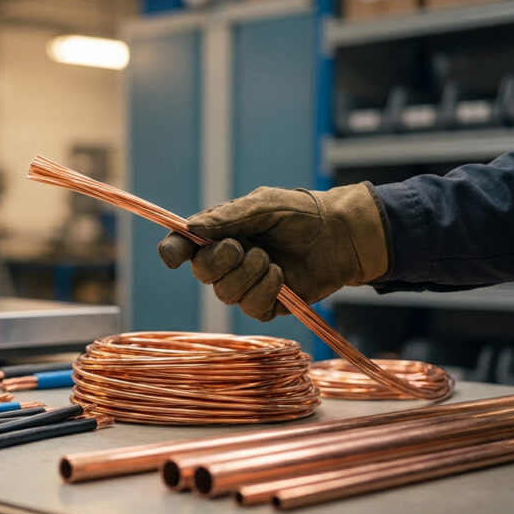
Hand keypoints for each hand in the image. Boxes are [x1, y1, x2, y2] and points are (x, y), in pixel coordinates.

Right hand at [157, 183, 388, 320]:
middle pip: (201, 273)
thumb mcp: (264, 205)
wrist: (341, 235)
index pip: (182, 247)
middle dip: (220, 260)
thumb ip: (227, 218)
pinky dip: (266, 290)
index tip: (174, 256)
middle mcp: (226, 262)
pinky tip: (281, 276)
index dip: (172, 252)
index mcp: (218, 235)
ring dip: (249, 274)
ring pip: (225, 293)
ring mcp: (245, 285)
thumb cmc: (301, 214)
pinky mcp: (266, 305)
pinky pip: (251, 308)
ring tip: (271, 259)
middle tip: (243, 246)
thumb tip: (190, 229)